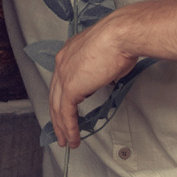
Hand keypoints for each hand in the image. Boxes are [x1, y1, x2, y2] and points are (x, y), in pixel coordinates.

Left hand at [49, 11, 142, 147]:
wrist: (121, 35)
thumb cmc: (121, 40)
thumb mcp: (107, 56)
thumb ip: (102, 69)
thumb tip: (106, 79)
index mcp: (69, 52)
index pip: (60, 81)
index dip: (62, 98)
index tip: (66, 111)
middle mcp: (62, 62)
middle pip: (54, 95)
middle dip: (57, 117)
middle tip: (61, 132)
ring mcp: (64, 75)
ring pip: (57, 107)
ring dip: (62, 127)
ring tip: (67, 141)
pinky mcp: (71, 87)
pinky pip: (67, 113)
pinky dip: (69, 127)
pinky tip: (72, 138)